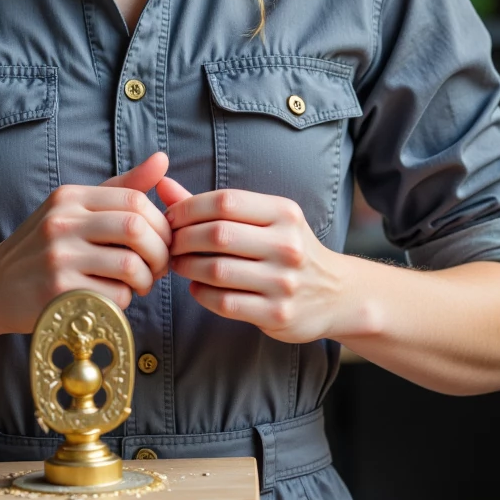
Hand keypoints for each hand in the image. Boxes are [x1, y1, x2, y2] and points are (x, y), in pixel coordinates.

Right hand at [0, 152, 171, 335]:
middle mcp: (62, 222)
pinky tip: (114, 298)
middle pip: (136, 229)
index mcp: (70, 197)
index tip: (162, 241)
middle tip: (159, 266)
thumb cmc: (42, 248)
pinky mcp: (57, 292)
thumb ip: (121, 187)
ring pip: (130, 266)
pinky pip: (113, 297)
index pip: (134, 200)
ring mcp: (58, 257)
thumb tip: (162, 159)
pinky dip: (125, 301)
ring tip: (140, 284)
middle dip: (160, 252)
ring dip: (146, 280)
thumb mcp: (74, 209)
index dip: (160, 224)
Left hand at [158, 176, 347, 343]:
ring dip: (187, 267)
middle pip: (218, 234)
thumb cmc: (287, 249)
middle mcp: (288, 245)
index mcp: (284, 213)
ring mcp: (284, 282)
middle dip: (183, 238)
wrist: (337, 294)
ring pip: (217, 270)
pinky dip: (201, 294)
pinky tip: (197, 287)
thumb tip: (163, 185)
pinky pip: (224, 302)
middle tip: (169, 243)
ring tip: (178, 264)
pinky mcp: (278, 314)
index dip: (188, 208)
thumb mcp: (263, 219)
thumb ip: (212, 205)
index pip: (225, 202)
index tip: (170, 217)